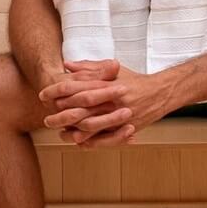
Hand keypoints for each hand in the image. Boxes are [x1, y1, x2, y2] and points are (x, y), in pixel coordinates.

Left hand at [43, 60, 171, 146]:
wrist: (162, 92)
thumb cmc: (134, 80)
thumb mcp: (112, 69)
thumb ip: (88, 67)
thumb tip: (66, 65)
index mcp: (106, 83)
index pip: (76, 86)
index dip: (57, 91)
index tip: (43, 94)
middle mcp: (112, 99)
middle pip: (80, 107)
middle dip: (60, 114)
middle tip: (46, 118)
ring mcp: (120, 115)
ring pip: (91, 125)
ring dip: (72, 130)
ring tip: (59, 132)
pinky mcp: (127, 127)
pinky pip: (106, 138)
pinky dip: (91, 142)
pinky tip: (78, 142)